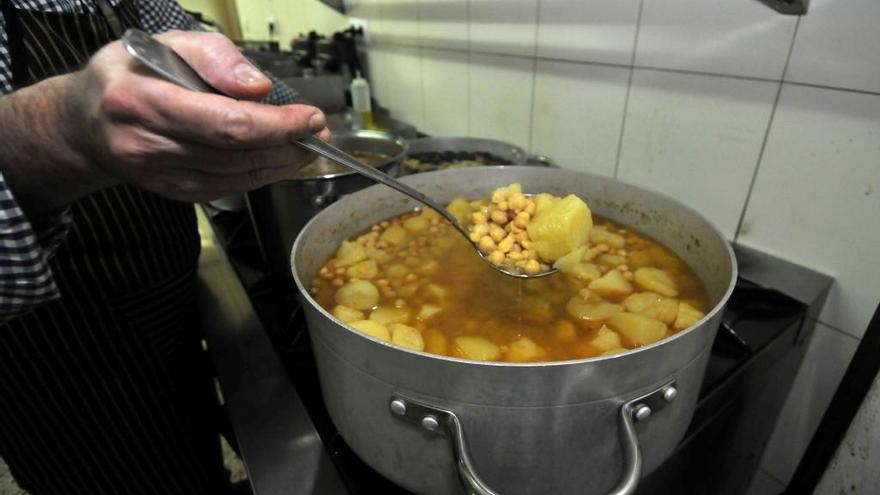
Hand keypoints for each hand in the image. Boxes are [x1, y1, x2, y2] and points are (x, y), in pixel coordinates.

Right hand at [63, 30, 328, 202]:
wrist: (86, 125)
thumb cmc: (126, 76)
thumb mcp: (161, 43)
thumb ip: (214, 56)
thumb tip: (258, 87)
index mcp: (142, 101)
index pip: (225, 122)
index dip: (276, 125)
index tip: (310, 117)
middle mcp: (149, 145)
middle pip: (237, 152)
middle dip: (288, 144)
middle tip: (319, 132)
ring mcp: (161, 176)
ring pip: (239, 175)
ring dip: (282, 162)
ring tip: (308, 145)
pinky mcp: (174, 193)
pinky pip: (230, 188)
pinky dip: (262, 175)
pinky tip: (280, 160)